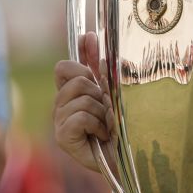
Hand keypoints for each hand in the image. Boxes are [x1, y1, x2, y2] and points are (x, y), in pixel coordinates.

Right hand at [52, 32, 113, 173]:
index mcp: (73, 93)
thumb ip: (101, 66)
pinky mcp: (63, 137)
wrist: (133, 157)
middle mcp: (62, 105)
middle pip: (77, 81)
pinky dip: (96, 126)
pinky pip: (79, 117)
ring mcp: (60, 121)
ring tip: (107, 126)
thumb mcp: (115, 91)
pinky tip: (101, 136)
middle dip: (100, 95)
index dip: (81, 63)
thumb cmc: (126, 126)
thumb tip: (89, 35)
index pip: (65, 67)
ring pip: (81, 99)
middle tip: (107, 112)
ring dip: (102, 113)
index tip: (97, 71)